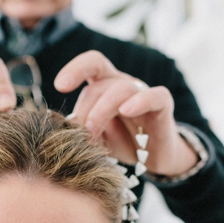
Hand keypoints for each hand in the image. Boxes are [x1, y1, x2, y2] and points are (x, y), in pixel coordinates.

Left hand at [54, 50, 198, 176]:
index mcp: (105, 86)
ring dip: (103, 109)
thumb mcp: (96, 136)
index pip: (91, 64)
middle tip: (79, 134)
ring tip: (93, 133)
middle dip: (85, 108)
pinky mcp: (163, 106)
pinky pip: (155, 96)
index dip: (75, 69)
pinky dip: (140, 101)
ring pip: (122, 88)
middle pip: (101, 83)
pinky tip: (126, 111)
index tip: (60, 85)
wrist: (154, 158)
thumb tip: (62, 125)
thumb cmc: (121, 143)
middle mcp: (124, 84)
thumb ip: (82, 126)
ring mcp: (144, 93)